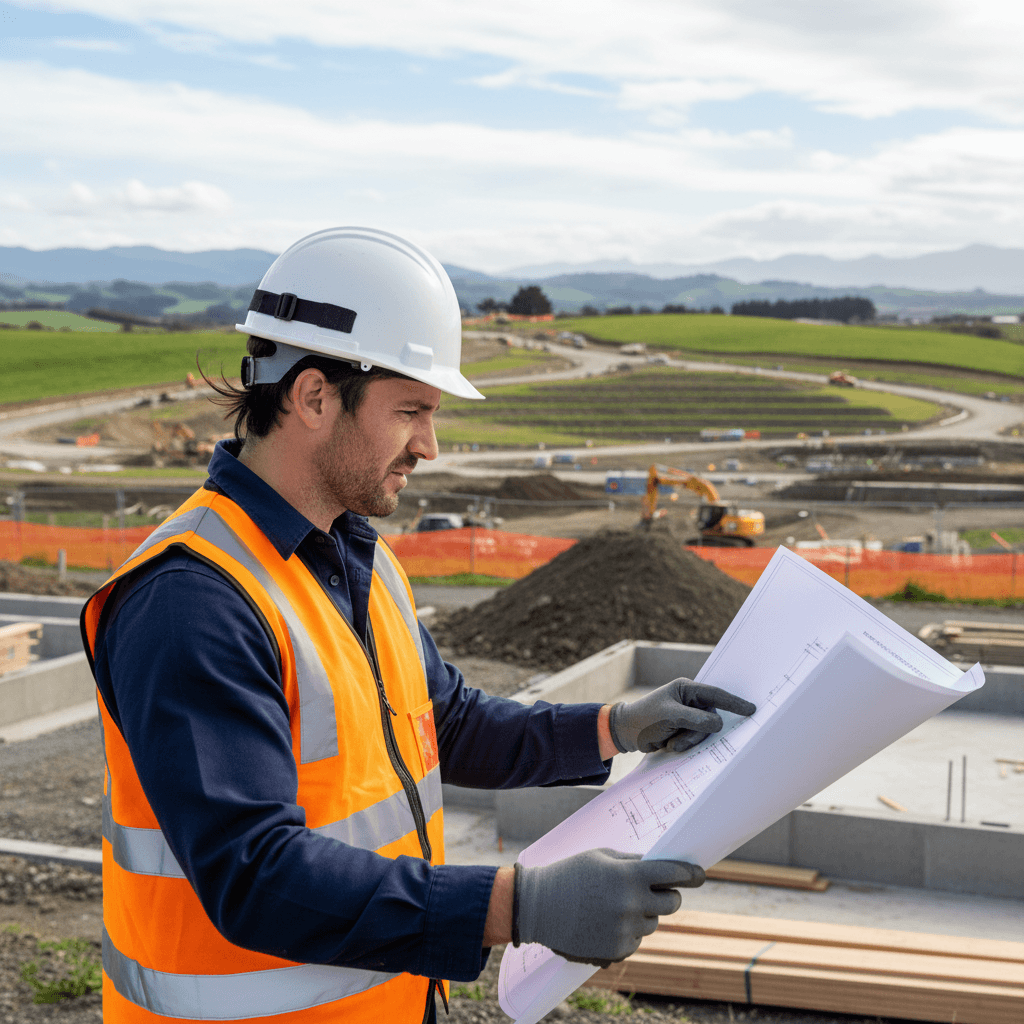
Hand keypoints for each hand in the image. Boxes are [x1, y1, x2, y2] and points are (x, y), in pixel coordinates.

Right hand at [515, 849, 702, 966]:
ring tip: (616, 905)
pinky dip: (629, 932)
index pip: (672, 873)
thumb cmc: (569, 875)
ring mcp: (625, 930)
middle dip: (667, 894)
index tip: (700, 874)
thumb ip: (632, 862)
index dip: (690, 873)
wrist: (537, 907)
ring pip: (653, 922)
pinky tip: (606, 922)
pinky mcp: (617, 951)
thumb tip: (659, 866)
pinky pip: (636, 940)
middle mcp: (631, 904)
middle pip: (670, 903)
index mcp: (628, 876)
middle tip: (655, 889)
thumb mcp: (601, 857)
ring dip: (644, 914)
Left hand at [608, 679, 756, 753]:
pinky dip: (684, 745)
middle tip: (678, 740)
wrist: (627, 733)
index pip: (715, 694)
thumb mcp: (669, 716)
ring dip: (688, 741)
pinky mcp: (685, 730)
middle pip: (711, 719)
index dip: (734, 702)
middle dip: (696, 733)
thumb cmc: (644, 718)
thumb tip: (718, 723)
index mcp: (687, 689)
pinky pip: (696, 740)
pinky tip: (669, 744)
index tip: (751, 709)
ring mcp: (689, 717)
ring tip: (670, 743)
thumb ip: (695, 719)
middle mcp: (690, 701)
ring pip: (704, 733)